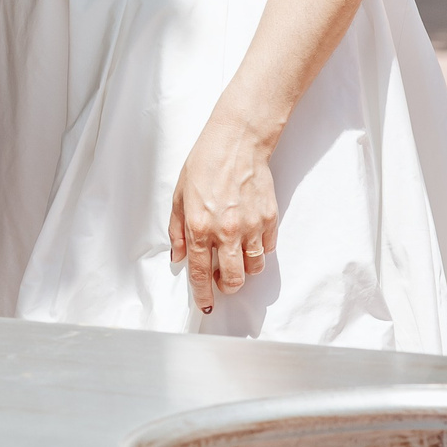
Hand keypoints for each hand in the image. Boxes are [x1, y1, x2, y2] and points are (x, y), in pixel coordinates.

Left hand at [167, 111, 280, 313]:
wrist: (237, 142)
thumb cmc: (205, 163)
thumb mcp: (179, 196)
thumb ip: (177, 230)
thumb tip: (178, 257)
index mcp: (199, 227)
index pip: (200, 272)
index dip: (203, 294)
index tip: (205, 304)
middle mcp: (226, 231)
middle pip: (232, 279)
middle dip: (226, 287)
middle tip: (221, 281)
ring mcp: (250, 226)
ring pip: (253, 268)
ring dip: (244, 270)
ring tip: (235, 257)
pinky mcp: (269, 219)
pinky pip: (267, 248)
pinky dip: (259, 249)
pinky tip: (249, 237)